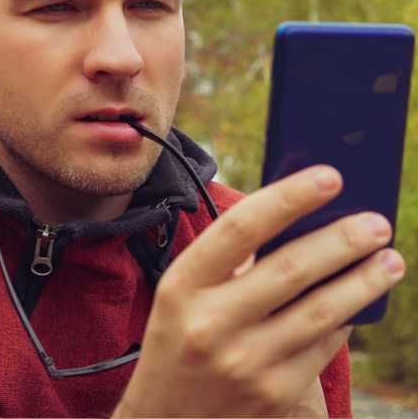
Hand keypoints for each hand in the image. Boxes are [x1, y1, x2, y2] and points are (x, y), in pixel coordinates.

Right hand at [115, 165, 403, 416]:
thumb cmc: (180, 340)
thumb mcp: (182, 297)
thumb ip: (227, 263)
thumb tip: (299, 219)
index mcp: (181, 286)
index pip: (240, 230)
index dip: (288, 198)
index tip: (329, 176)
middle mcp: (210, 323)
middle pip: (291, 269)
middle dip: (343, 240)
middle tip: (376, 222)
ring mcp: (244, 362)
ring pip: (321, 311)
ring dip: (363, 281)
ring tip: (390, 260)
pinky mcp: (274, 393)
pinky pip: (324, 347)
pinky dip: (346, 321)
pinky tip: (359, 302)